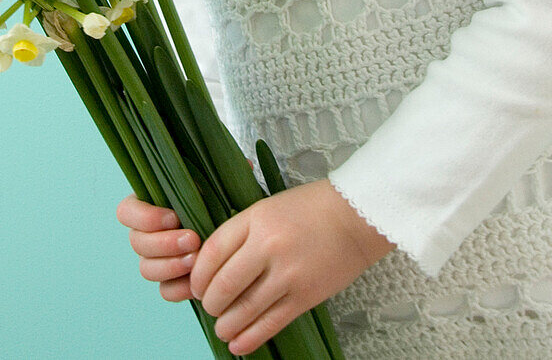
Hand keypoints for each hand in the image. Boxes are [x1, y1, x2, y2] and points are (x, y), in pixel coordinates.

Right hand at [115, 158, 255, 303]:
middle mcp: (145, 233)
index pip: (126, 212)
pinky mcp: (170, 281)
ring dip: (171, 266)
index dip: (145, 217)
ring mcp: (155, 259)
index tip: (174, 216)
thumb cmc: (218, 201)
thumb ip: (220, 173)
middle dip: (165, 243)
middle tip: (193, 239)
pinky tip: (198, 283)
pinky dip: (180, 289)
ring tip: (197, 261)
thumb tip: (245, 163)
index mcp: (147, 204)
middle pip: (137, 243)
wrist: (231, 231)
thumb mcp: (216, 183)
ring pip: (147, 269)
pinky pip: (165, 291)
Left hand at [189, 178, 394, 355]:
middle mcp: (268, 246)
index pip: (212, 251)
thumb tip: (215, 265)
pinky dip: (250, 338)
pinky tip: (238, 343)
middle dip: (210, 302)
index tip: (196, 284)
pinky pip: (271, 324)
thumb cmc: (310, 208)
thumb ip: (242, 232)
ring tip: (222, 327)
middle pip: (223, 284)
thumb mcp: (267, 208)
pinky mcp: (305, 296)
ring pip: (244, 309)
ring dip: (226, 324)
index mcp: (256, 219)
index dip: (198, 274)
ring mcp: (288, 274)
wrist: (355, 217)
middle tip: (209, 305)